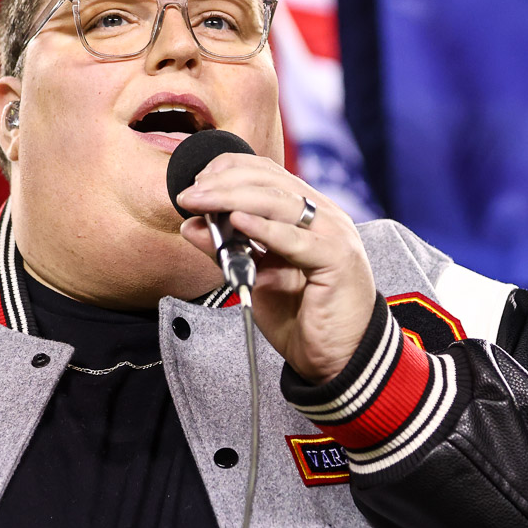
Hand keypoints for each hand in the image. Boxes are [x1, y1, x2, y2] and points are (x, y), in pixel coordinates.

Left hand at [176, 154, 375, 384]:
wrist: (338, 357)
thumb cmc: (301, 317)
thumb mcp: (255, 277)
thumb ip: (228, 250)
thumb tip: (192, 225)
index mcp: (308, 213)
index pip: (267, 173)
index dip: (228, 169)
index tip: (195, 181)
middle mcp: (324, 215)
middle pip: (270, 182)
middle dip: (223, 183)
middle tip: (188, 195)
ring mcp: (334, 234)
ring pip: (279, 202)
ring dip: (233, 198)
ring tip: (201, 201)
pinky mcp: (337, 259)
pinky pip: (296, 239)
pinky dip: (265, 228)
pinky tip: (237, 222)